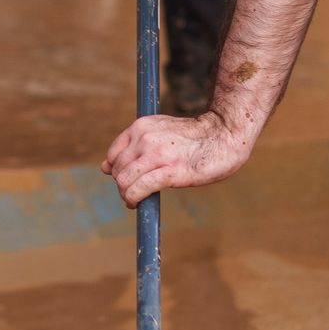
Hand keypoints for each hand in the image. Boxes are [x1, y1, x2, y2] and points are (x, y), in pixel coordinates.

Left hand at [104, 109, 254, 206]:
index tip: (128, 178)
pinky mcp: (169, 172)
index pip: (113, 155)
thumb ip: (134, 145)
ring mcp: (156, 155)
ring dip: (126, 195)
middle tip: (134, 193)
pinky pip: (139, 189)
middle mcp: (145, 139)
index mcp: (141, 126)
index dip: (117, 171)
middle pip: (117, 170)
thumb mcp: (159, 131)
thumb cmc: (194, 137)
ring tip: (134, 200)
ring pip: (124, 181)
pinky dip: (133, 199)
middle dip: (122, 185)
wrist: (223, 135)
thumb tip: (104, 167)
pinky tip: (137, 203)